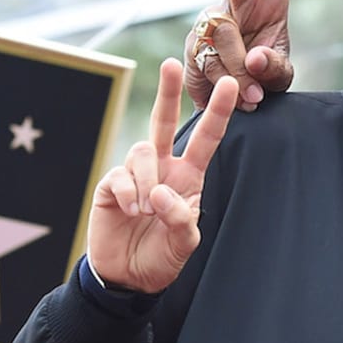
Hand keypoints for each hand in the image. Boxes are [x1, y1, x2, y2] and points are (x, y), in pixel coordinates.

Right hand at [88, 60, 237, 293]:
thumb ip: (182, 220)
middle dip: (167, 92)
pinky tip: (129, 212)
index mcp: (188, 177)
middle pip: (163, 122)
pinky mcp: (111, 184)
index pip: (206, 139)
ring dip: (147, 181)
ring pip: (143, 151)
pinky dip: (129, 195)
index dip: (218, 112)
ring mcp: (135, 175)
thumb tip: (161, 192)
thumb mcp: (185, 244)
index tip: (230, 84)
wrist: (128, 277)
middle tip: (171, 64)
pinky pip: (120, 176)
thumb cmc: (162, 257)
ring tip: (146, 211)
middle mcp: (162, 169)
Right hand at [186, 0, 297, 111]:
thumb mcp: (280, 76)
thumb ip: (274, 69)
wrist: (231, 101)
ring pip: (223, 40)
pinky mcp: (190, 47)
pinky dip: (218, 87)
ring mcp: (209, 23)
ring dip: (238, 73)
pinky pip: (204, 66)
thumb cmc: (264, 78)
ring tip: (252, 98)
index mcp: (269, 0)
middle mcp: (236, 2)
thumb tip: (252, 61)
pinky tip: (225, 95)